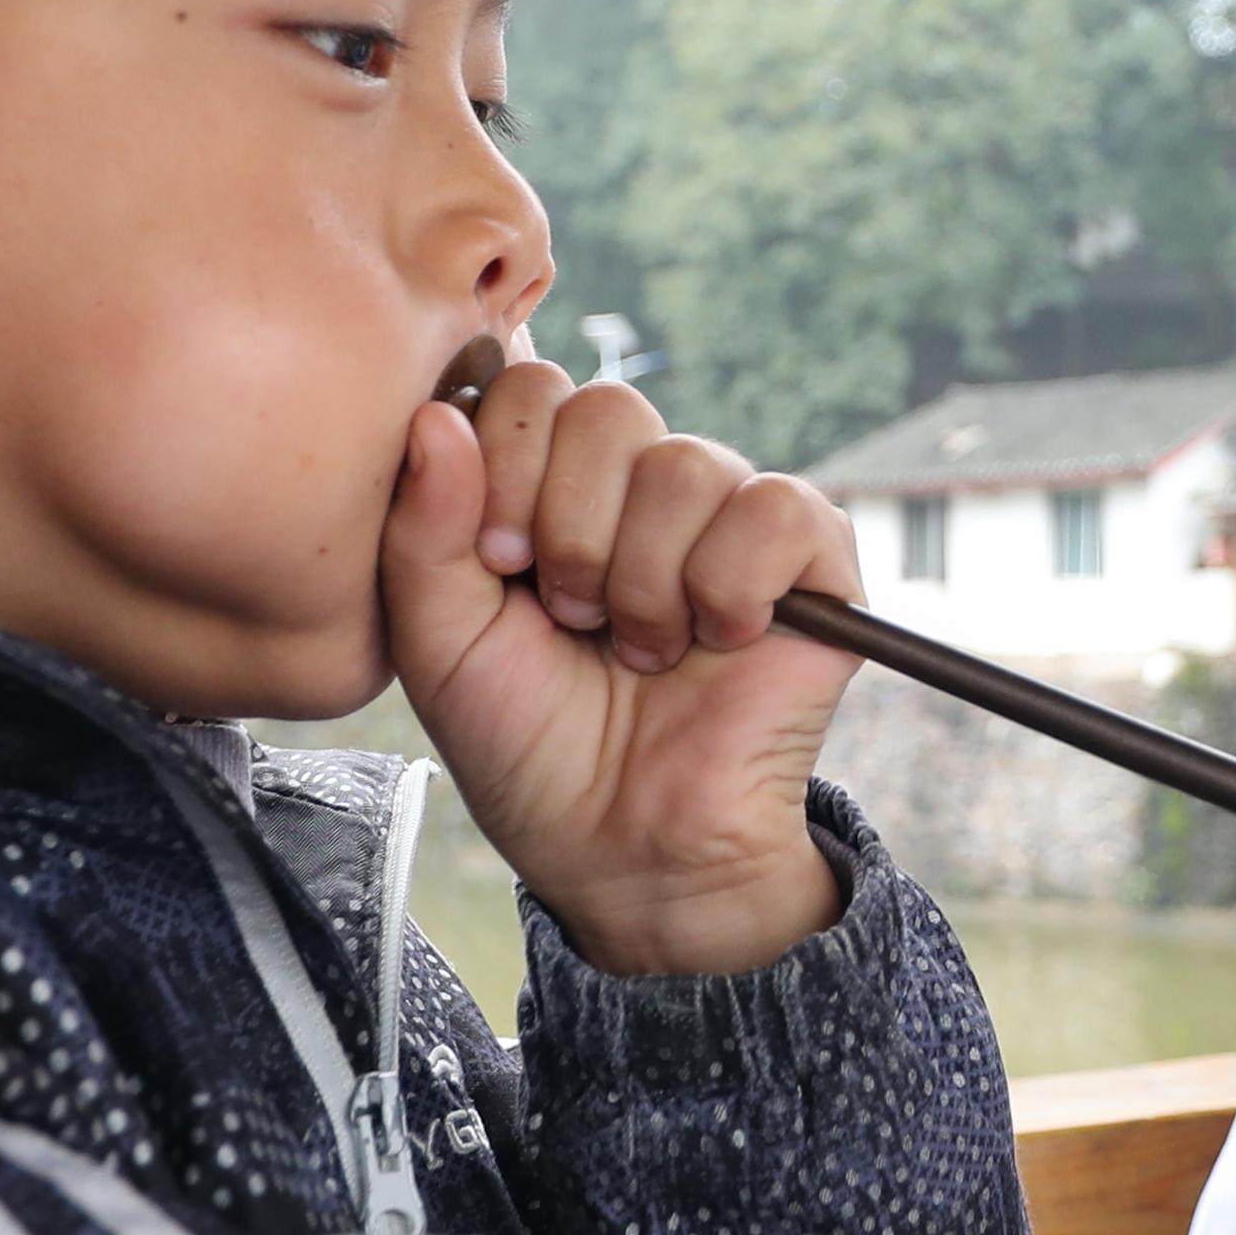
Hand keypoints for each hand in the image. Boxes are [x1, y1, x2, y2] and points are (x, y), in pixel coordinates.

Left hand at [380, 356, 858, 974]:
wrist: (619, 847)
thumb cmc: (527, 744)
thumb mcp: (438, 638)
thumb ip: (421, 525)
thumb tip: (437, 412)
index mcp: (554, 484)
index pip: (534, 386)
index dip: (507, 464)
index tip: (498, 563)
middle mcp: (644, 485)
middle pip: (611, 408)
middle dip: (572, 528)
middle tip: (570, 616)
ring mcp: (731, 517)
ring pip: (687, 465)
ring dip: (643, 582)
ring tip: (638, 650)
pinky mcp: (814, 562)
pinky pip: (778, 509)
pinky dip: (730, 588)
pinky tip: (715, 643)